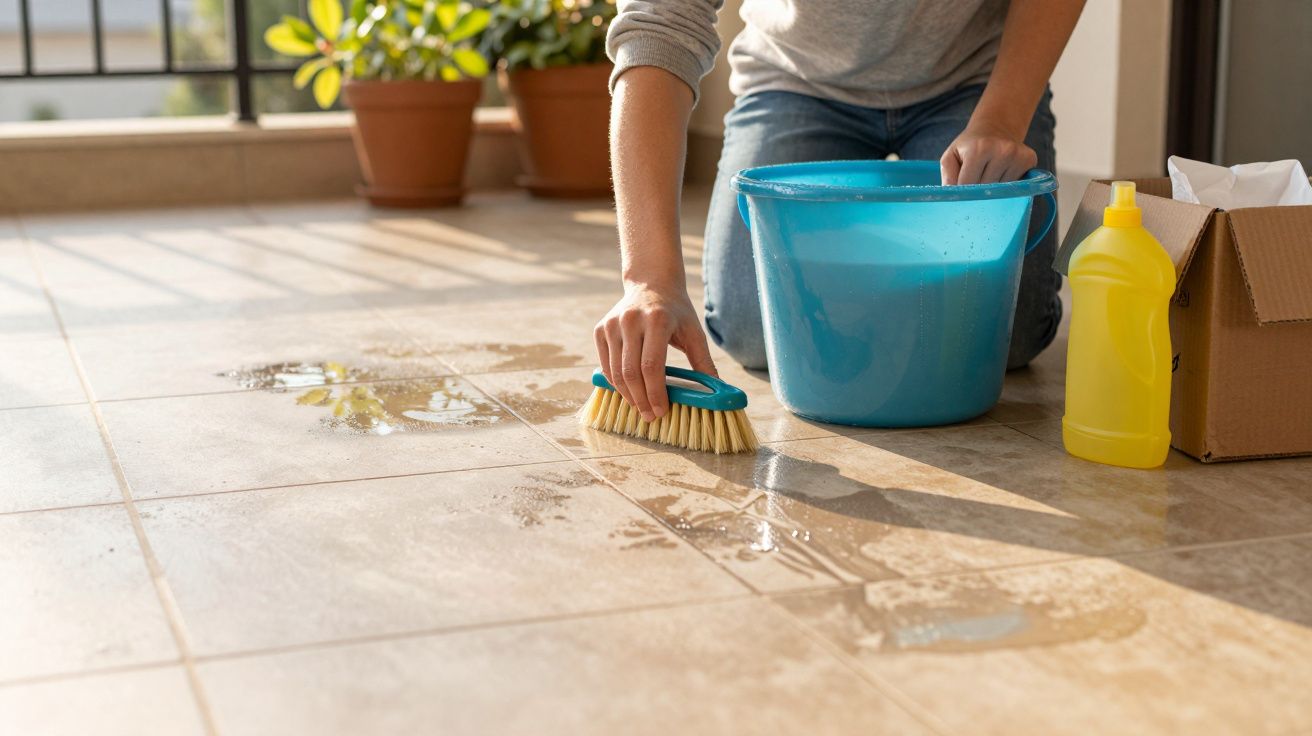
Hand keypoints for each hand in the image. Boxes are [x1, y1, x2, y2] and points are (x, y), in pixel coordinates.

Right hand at [595, 283, 717, 421]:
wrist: (651, 284)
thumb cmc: (676, 311)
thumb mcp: (694, 332)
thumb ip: (704, 363)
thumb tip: (718, 393)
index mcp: (657, 320)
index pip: (652, 366)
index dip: (655, 393)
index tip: (661, 411)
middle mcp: (631, 320)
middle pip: (631, 372)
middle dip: (641, 399)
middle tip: (650, 416)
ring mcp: (612, 324)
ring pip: (615, 372)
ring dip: (628, 395)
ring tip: (640, 407)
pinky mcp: (600, 329)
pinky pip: (605, 365)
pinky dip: (616, 383)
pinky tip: (629, 392)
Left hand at [940, 119, 1036, 184]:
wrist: (995, 127)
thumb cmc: (969, 145)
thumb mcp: (951, 155)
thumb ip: (947, 175)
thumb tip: (952, 196)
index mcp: (979, 149)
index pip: (968, 186)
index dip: (963, 192)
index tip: (961, 191)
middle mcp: (1002, 151)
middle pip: (986, 190)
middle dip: (978, 191)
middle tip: (976, 177)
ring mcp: (1018, 155)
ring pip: (1001, 191)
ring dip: (994, 189)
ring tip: (989, 172)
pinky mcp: (1030, 159)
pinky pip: (1016, 185)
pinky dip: (1007, 184)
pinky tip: (1002, 171)